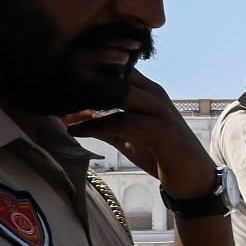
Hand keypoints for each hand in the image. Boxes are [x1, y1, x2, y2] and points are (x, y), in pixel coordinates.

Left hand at [65, 68, 216, 198]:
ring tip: (59, 106)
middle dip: (83, 77)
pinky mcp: (161, 131)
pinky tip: (75, 131)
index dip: (89, 66)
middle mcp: (155, 95)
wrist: (194, 178)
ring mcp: (160, 111)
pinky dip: (95, 125)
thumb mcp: (128, 136)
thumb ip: (104, 123)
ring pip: (118, 93)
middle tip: (52, 84)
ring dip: (86, 99)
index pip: (117, 66)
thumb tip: (74, 118)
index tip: (58, 71)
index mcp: (148, 90)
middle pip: (116, 73)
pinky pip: (122, 121)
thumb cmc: (161, 155)